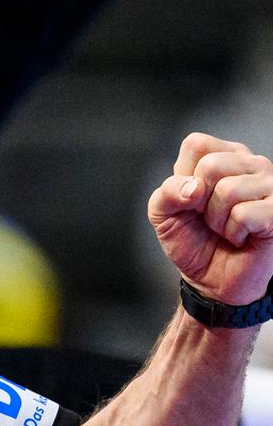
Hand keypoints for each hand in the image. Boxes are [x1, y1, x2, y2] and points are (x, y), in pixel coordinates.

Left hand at [150, 133, 272, 305]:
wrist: (211, 280)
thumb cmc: (194, 242)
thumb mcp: (164, 215)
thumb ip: (166, 193)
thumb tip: (193, 187)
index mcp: (225, 156)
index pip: (196, 144)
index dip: (183, 178)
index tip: (191, 201)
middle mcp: (251, 164)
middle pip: (211, 165)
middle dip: (199, 202)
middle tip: (209, 218)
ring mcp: (270, 184)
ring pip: (229, 190)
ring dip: (217, 220)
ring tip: (225, 229)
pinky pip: (244, 214)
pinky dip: (233, 233)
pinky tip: (241, 237)